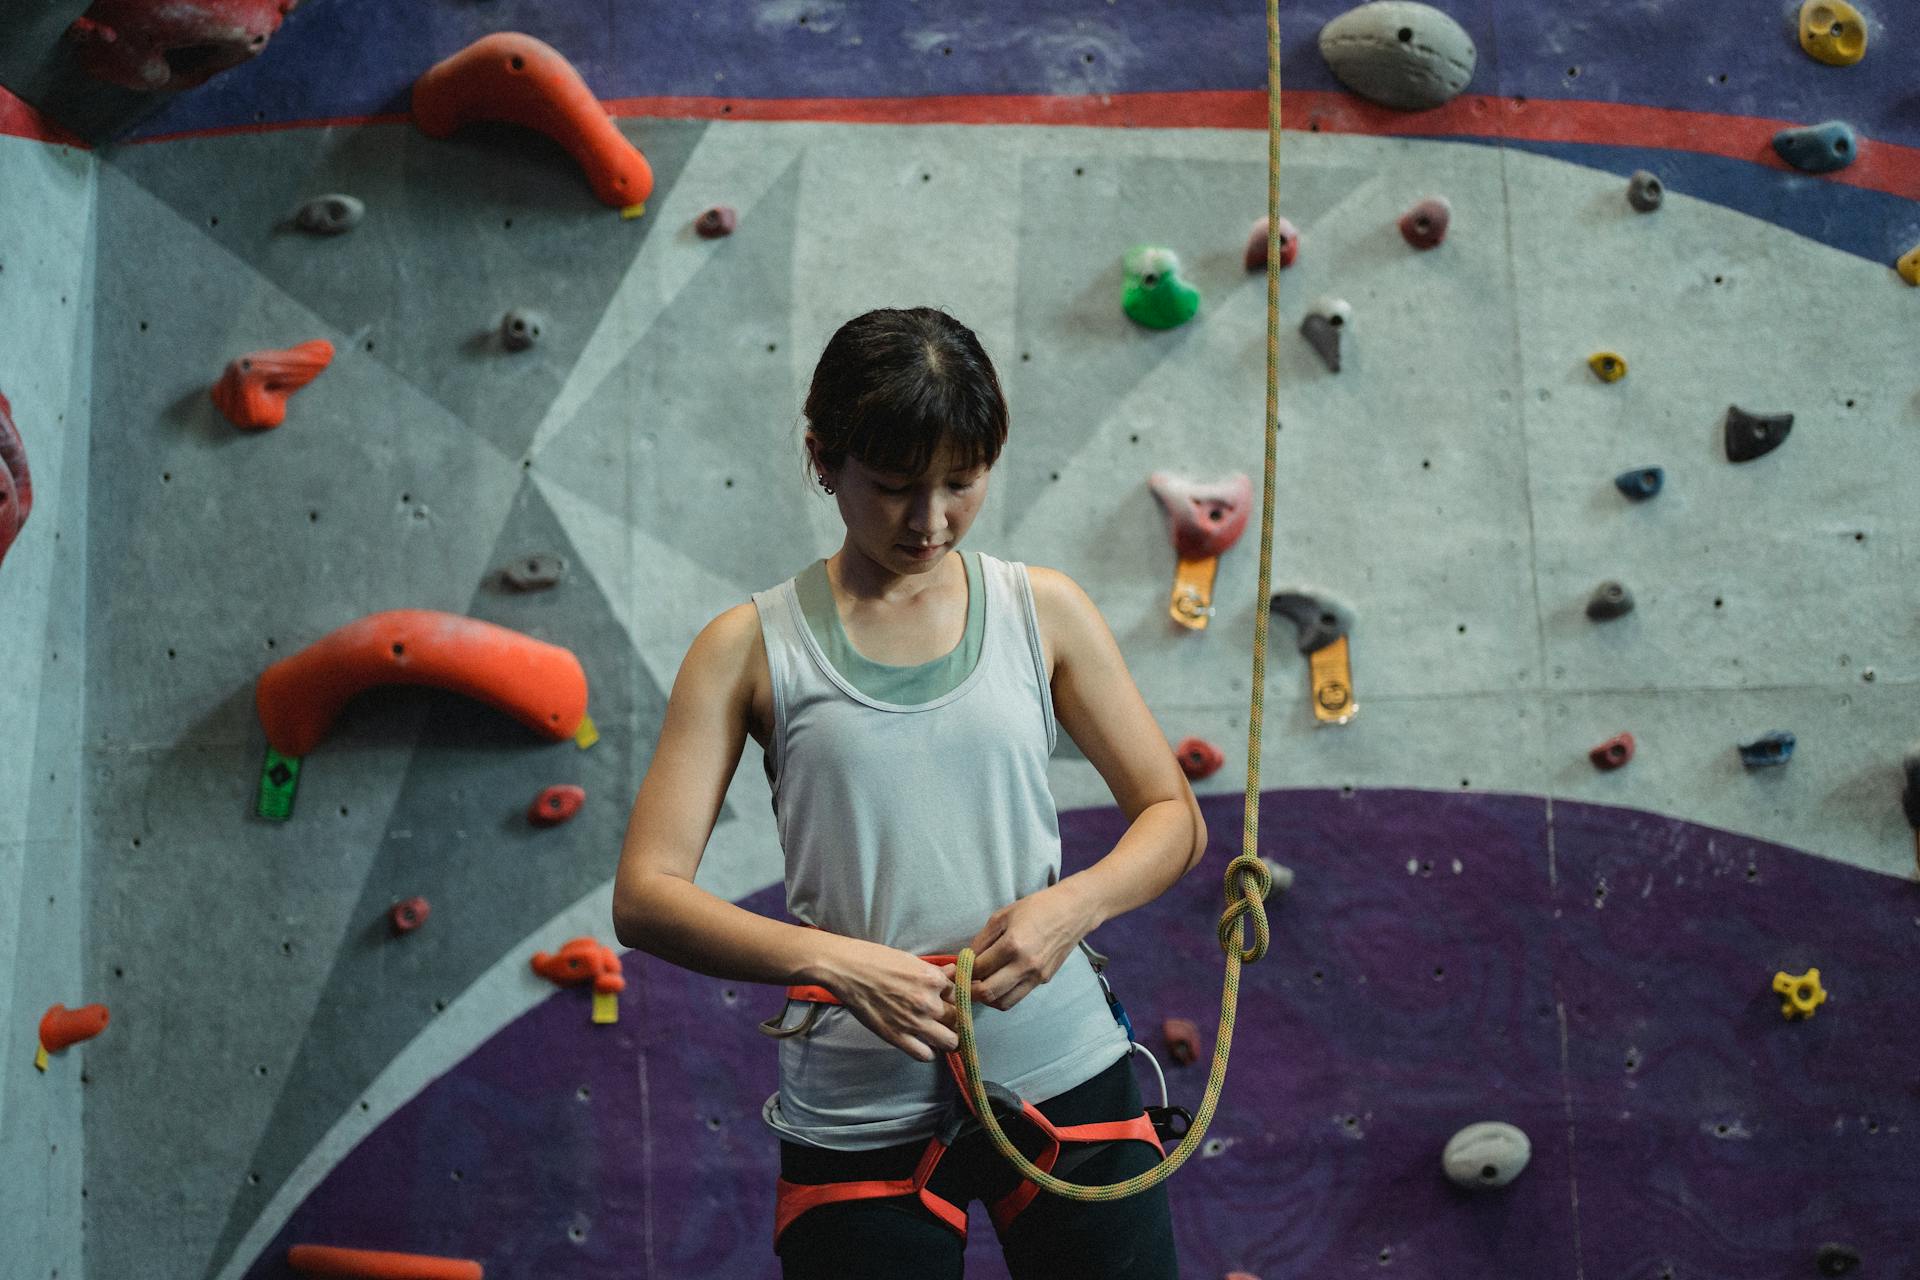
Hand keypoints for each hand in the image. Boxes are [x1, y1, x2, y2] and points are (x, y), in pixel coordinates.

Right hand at [823, 939, 959, 1062]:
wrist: (847, 970)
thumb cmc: (877, 959)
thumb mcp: (911, 960)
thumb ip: (934, 972)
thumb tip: (952, 973)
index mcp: (933, 979)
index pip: (959, 994)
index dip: (954, 998)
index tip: (948, 1001)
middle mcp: (929, 1002)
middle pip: (958, 1019)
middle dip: (954, 1019)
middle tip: (947, 1019)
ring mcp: (914, 1022)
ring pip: (949, 1041)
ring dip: (947, 1039)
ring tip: (940, 1035)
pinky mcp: (897, 1037)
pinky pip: (925, 1055)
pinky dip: (928, 1052)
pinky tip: (924, 1045)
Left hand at [962, 884, 1095, 1012]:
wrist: (1073, 912)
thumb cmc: (1036, 908)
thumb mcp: (1002, 916)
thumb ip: (981, 940)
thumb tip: (965, 960)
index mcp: (1012, 945)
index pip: (978, 969)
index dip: (961, 972)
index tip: (953, 971)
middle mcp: (1025, 965)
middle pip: (987, 993)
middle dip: (968, 991)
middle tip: (960, 984)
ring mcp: (1036, 976)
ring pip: (1002, 1003)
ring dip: (986, 999)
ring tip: (978, 986)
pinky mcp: (1043, 981)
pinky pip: (1017, 997)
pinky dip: (1002, 996)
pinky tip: (996, 983)